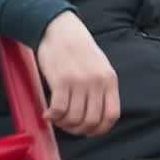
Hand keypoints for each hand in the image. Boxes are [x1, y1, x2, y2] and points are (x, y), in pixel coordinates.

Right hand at [36, 12, 119, 135]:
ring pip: (74, 119)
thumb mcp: (99, 65)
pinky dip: (53, 117)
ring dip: (63, 124)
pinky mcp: (61, 80)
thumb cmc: (78, 48)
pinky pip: (59, 110)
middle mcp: (96, 82)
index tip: (88, 130)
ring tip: (57, 118)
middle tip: (68, 125)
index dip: (100, 130)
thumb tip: (97, 116)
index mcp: (109, 79)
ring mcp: (79, 81)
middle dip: (78, 130)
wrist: (58, 28)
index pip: (111, 116)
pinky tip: (48, 114)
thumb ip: (102, 87)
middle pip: (92, 121)